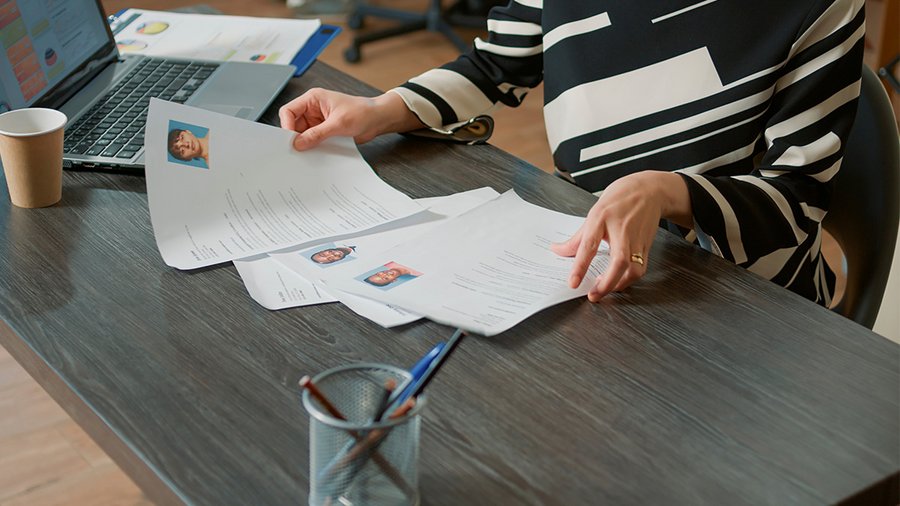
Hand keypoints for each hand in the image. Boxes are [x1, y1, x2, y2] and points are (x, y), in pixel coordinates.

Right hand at [278, 89, 423, 149]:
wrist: (377, 119)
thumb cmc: (362, 112)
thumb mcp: (338, 123)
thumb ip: (317, 134)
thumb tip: (299, 143)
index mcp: (313, 99)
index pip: (289, 111)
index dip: (286, 125)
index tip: (290, 140)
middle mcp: (312, 109)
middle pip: (293, 124)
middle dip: (295, 137)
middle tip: (296, 150)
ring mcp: (318, 121)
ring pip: (302, 134)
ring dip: (304, 143)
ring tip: (307, 153)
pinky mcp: (324, 131)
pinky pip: (312, 140)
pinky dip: (312, 147)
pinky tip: (315, 153)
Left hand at [551, 171, 690, 301]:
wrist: (650, 190)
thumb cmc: (620, 199)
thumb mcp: (594, 213)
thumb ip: (577, 237)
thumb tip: (557, 250)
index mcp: (602, 218)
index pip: (589, 245)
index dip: (580, 266)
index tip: (573, 282)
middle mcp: (621, 229)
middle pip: (619, 261)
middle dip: (607, 283)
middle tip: (593, 295)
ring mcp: (637, 238)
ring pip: (634, 268)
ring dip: (619, 284)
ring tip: (603, 289)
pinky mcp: (647, 246)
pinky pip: (640, 268)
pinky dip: (628, 279)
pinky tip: (617, 281)